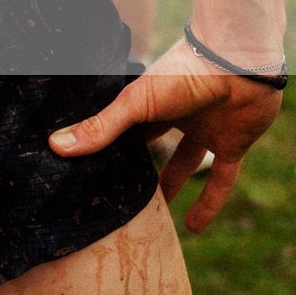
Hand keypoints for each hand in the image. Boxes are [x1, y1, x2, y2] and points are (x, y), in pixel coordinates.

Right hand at [48, 34, 281, 232]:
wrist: (239, 65)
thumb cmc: (184, 73)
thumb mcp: (137, 102)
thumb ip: (102, 127)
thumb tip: (56, 146)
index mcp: (150, 99)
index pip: (124, 126)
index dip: (108, 145)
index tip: (85, 170)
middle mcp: (176, 114)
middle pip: (153, 144)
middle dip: (138, 166)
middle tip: (115, 196)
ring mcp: (204, 129)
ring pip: (185, 162)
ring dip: (171, 186)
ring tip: (152, 217)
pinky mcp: (232, 144)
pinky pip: (221, 180)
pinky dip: (209, 203)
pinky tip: (193, 229)